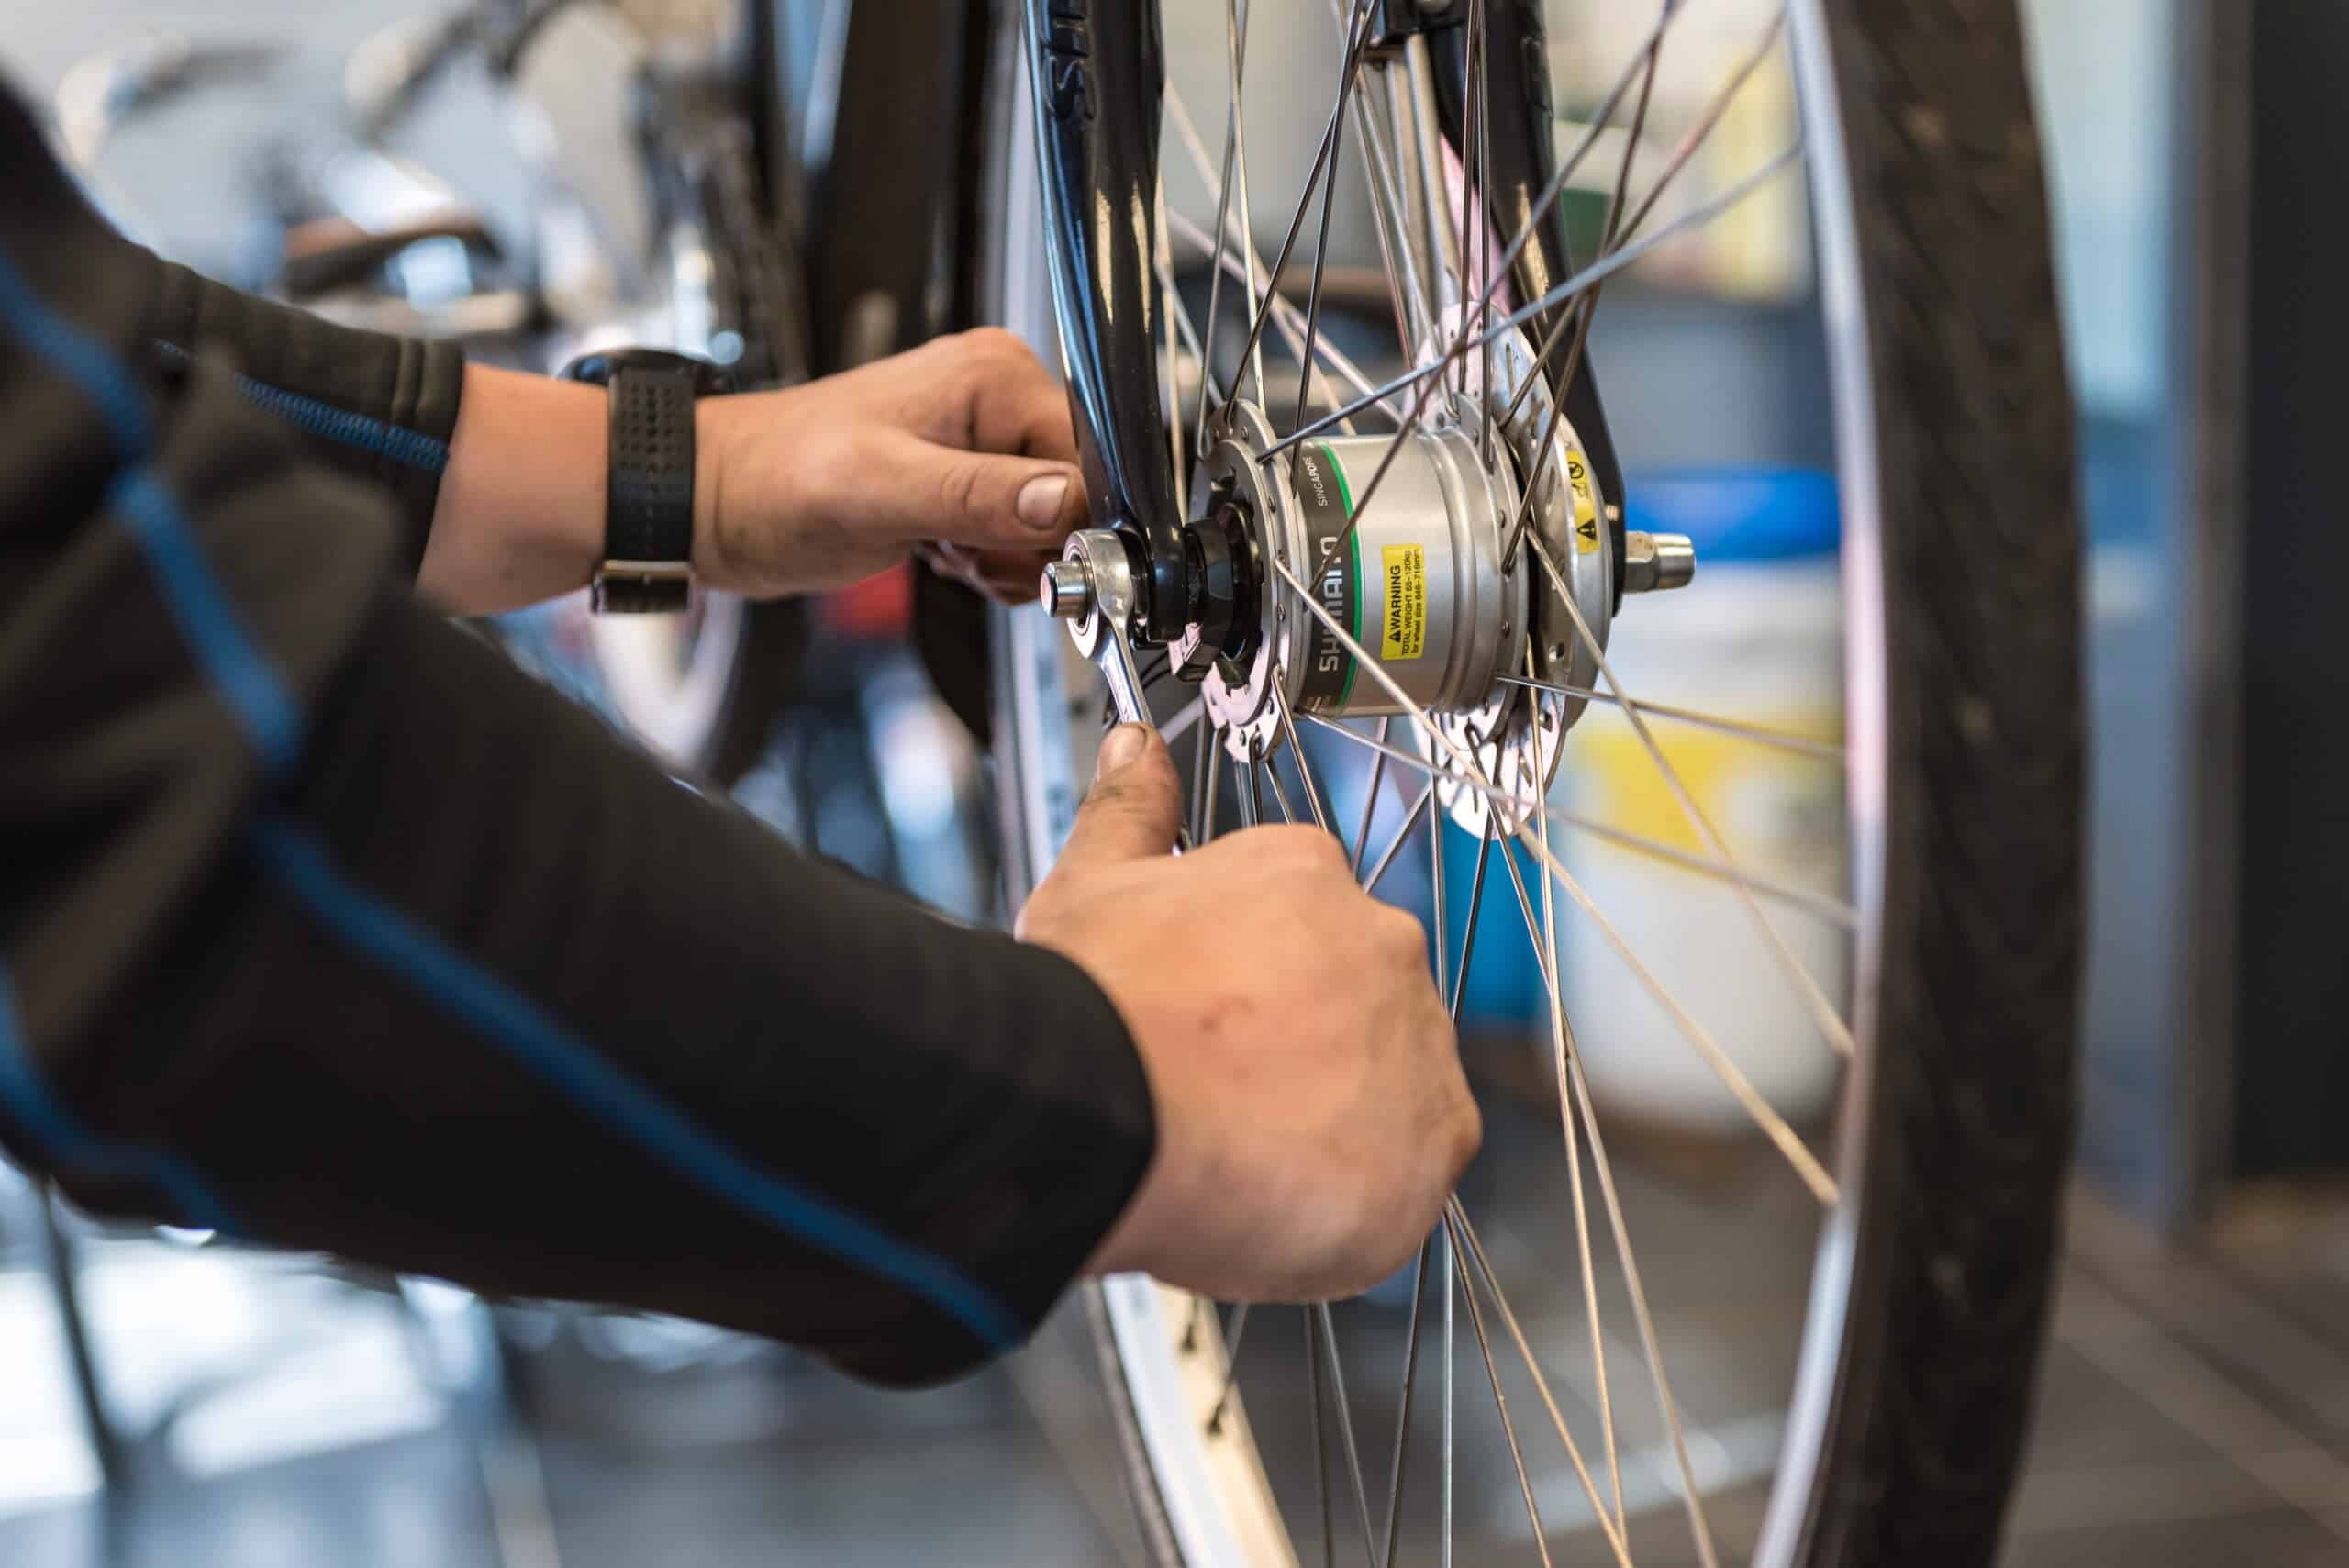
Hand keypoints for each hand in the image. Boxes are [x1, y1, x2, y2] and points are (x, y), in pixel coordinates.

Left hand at [693, 328, 1086, 601]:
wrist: (715, 504)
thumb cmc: (775, 482)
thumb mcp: (880, 491)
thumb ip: (978, 496)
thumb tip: (1063, 504)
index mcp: (993, 377)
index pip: (1087, 459)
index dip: (1069, 523)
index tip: (1024, 558)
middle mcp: (997, 399)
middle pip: (1076, 497)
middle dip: (1031, 548)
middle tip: (967, 553)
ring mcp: (982, 443)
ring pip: (1050, 528)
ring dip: (1007, 562)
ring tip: (943, 550)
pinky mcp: (964, 482)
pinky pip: (1016, 539)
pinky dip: (988, 564)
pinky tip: (941, 553)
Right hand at [1017, 726, 1479, 1301]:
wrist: (1113, 1111)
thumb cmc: (1094, 1003)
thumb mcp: (1092, 882)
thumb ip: (1131, 809)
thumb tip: (1135, 746)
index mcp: (1307, 874)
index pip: (1306, 931)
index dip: (1250, 993)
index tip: (1207, 1029)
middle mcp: (1385, 943)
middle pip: (1354, 1013)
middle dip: (1298, 1059)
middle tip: (1218, 1102)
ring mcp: (1420, 1041)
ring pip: (1388, 1096)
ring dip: (1330, 1129)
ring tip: (1239, 1159)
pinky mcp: (1436, 1143)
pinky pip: (1407, 1179)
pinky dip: (1352, 1202)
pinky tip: (1273, 1203)